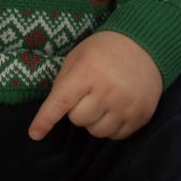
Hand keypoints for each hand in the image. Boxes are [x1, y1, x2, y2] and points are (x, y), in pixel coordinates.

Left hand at [28, 30, 163, 141]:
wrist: (145, 45)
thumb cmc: (104, 50)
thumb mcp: (78, 56)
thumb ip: (64, 81)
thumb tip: (54, 110)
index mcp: (87, 72)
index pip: (61, 101)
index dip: (46, 119)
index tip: (34, 134)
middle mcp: (107, 90)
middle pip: (78, 120)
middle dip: (77, 110)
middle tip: (87, 93)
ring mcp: (126, 105)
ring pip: (97, 131)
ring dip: (94, 121)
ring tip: (102, 101)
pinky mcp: (141, 115)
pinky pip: (116, 136)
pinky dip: (111, 126)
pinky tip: (115, 108)